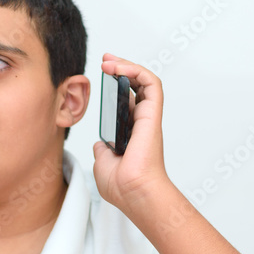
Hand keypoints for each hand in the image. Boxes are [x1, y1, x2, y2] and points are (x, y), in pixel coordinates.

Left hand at [92, 53, 171, 214]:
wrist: (134, 193)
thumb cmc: (122, 186)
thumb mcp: (103, 164)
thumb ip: (103, 151)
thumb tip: (101, 144)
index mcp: (130, 135)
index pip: (126, 103)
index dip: (115, 87)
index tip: (100, 76)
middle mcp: (141, 124)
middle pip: (135, 88)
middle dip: (121, 69)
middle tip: (105, 61)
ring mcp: (147, 118)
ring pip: (144, 81)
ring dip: (127, 66)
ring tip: (108, 61)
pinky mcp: (152, 114)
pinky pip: (151, 83)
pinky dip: (137, 70)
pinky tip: (119, 68)